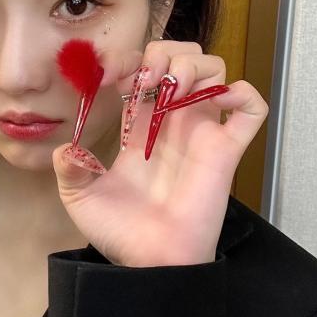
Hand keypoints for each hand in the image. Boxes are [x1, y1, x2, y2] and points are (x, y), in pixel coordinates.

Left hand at [51, 40, 268, 267]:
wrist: (149, 264)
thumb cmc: (120, 232)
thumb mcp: (80, 197)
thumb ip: (69, 169)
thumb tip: (65, 149)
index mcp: (139, 124)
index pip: (142, 69)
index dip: (127, 60)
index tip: (108, 76)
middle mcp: (172, 121)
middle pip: (182, 57)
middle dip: (164, 53)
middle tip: (146, 78)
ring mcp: (201, 131)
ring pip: (216, 70)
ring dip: (195, 64)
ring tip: (173, 86)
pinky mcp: (226, 149)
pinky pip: (251, 109)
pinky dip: (244, 94)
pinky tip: (219, 101)